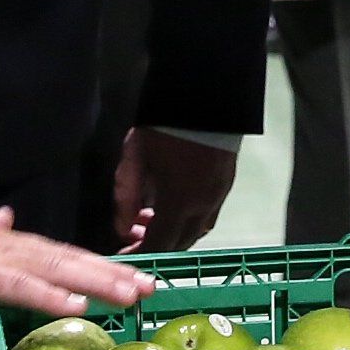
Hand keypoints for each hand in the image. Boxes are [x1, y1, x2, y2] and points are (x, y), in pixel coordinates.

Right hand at [0, 206, 153, 317]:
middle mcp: (22, 249)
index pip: (72, 255)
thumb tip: (5, 216)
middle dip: (115, 275)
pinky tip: (76, 306)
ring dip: (96, 283)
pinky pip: (24, 289)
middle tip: (151, 288)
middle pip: (76, 262)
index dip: (105, 265)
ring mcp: (7, 262)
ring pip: (60, 271)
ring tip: (129, 295)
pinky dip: (51, 296)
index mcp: (21, 244)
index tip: (138, 277)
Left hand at [112, 128, 238, 253]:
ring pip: (197, 231)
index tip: (123, 253)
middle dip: (157, 245)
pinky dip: (189, 220)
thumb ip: (126, 196)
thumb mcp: (134, 157)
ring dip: (175, 233)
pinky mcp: (227, 184)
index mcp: (180, 201)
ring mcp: (219, 195)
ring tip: (152, 218)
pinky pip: (208, 215)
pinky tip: (175, 206)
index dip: (140, 254)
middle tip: (134, 236)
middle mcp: (204, 205)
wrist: (204, 96)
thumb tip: (123, 227)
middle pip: (181, 242)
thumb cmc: (163, 126)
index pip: (160, 244)